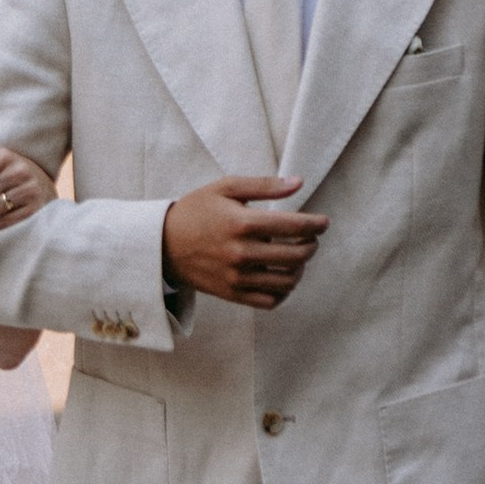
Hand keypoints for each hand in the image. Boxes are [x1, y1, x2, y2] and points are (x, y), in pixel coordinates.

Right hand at [160, 177, 326, 309]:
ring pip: (287, 281)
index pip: (295, 226)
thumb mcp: (226, 188)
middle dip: (311, 246)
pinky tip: (282, 277)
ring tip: (297, 258)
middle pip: (296, 256)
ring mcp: (237, 277)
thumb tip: (299, 183)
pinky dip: (284, 291)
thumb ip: (264, 185)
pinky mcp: (232, 294)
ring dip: (300, 269)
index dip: (316, 225)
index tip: (323, 222)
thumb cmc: (196, 211)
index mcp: (242, 223)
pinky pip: (270, 301)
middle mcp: (241, 253)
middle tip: (310, 239)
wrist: (161, 244)